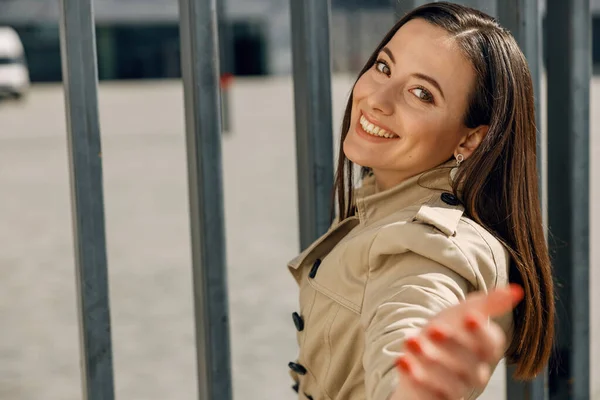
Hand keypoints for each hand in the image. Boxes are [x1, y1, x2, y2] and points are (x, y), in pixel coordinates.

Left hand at [391, 284, 523, 399]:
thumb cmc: (443, 331)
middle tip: (433, 329)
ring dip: (431, 362)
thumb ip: (487, 304)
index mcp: (483, 351)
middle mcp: (474, 373)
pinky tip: (403, 361)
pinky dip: (416, 379)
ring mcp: (455, 389)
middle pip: (470, 365)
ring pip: (451, 384)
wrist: (416, 354)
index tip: (469, 317)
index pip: (492, 345)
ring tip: (410, 341)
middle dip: (452, 346)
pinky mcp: (434, 399)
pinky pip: (430, 395)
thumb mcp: (461, 313)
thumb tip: (517, 290)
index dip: (482, 333)